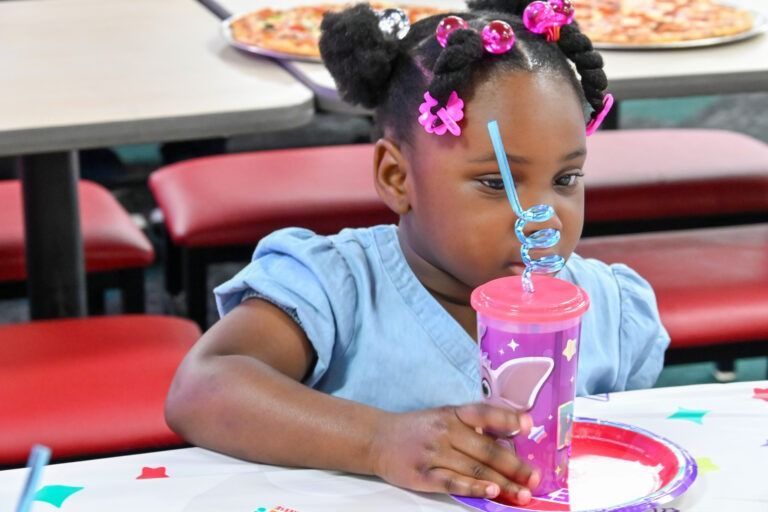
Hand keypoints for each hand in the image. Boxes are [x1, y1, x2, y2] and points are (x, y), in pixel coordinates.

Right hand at [369, 404, 539, 504]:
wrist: (377, 438)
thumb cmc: (417, 429)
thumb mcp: (443, 416)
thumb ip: (471, 425)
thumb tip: (508, 437)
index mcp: (453, 414)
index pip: (484, 413)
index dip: (507, 418)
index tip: (529, 426)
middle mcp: (445, 431)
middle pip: (486, 449)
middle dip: (514, 465)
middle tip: (535, 478)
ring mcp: (434, 453)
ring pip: (474, 469)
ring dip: (502, 483)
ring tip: (521, 493)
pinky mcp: (423, 474)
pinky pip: (452, 483)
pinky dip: (473, 488)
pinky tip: (490, 493)